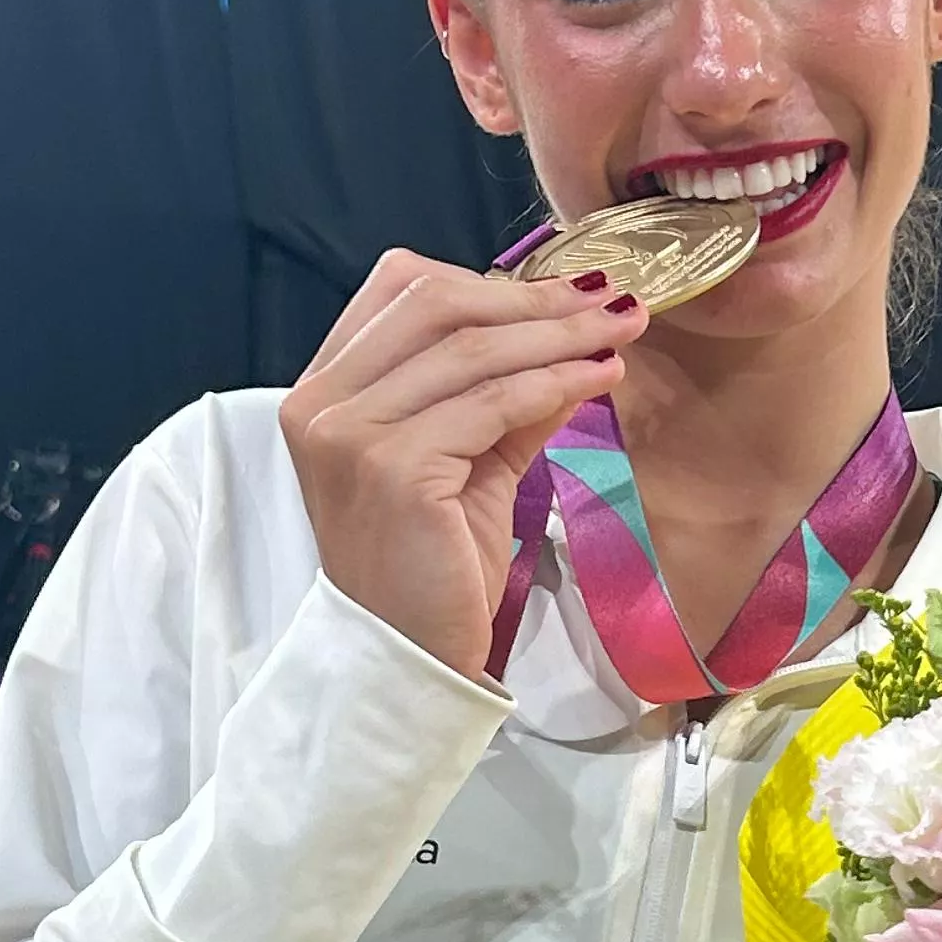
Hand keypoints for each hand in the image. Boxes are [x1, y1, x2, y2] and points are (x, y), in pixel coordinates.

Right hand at [280, 253, 635, 678]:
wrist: (407, 658)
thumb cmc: (431, 570)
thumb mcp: (470, 463)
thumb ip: (506, 397)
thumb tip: (576, 335)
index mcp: (325, 390)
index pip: (403, 291)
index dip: (490, 282)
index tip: (564, 293)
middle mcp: (322, 402)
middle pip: (437, 304)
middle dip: (534, 300)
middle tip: (609, 303)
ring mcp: (350, 433)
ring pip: (472, 349)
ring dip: (559, 336)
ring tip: (619, 335)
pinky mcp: (394, 468)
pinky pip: (493, 402)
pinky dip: (556, 383)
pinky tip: (599, 380)